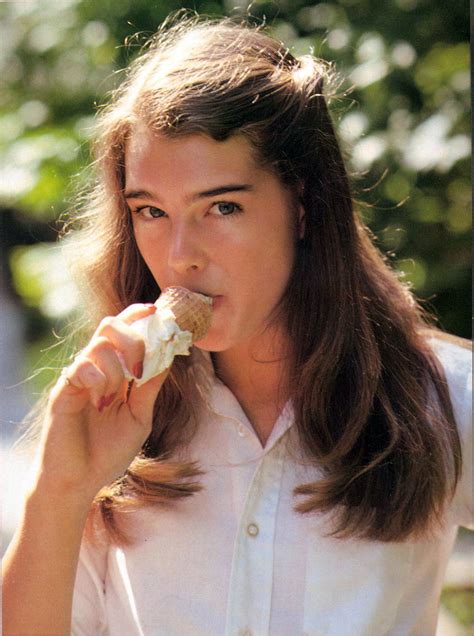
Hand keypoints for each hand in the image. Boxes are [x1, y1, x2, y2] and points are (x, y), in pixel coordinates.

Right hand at [35, 303, 166, 499]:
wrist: (79, 482)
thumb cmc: (109, 451)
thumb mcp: (140, 417)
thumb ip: (151, 388)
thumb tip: (169, 356)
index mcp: (115, 371)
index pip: (125, 330)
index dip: (139, 315)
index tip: (158, 312)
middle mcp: (95, 368)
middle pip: (110, 325)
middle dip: (133, 339)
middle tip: (141, 368)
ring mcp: (78, 377)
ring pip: (100, 346)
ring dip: (116, 370)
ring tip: (113, 399)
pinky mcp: (63, 390)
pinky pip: (82, 367)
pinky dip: (98, 381)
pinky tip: (99, 404)